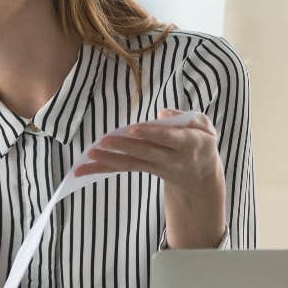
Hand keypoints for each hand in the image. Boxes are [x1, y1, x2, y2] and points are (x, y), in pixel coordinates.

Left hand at [75, 109, 225, 247]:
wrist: (200, 174)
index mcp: (188, 143)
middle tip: (102, 141)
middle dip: (123, 147)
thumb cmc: (200, 140)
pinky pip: (122, 168)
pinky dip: (102, 168)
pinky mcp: (144, 169)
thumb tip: (162, 113)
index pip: (168, 138)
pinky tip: (82, 169)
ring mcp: (156, 167)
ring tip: (89, 155)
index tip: (133, 129)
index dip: (151, 134)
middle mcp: (171, 158)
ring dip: (108, 160)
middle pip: (144, 152)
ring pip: (130, 163)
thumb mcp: (204, 126)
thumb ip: (186, 118)